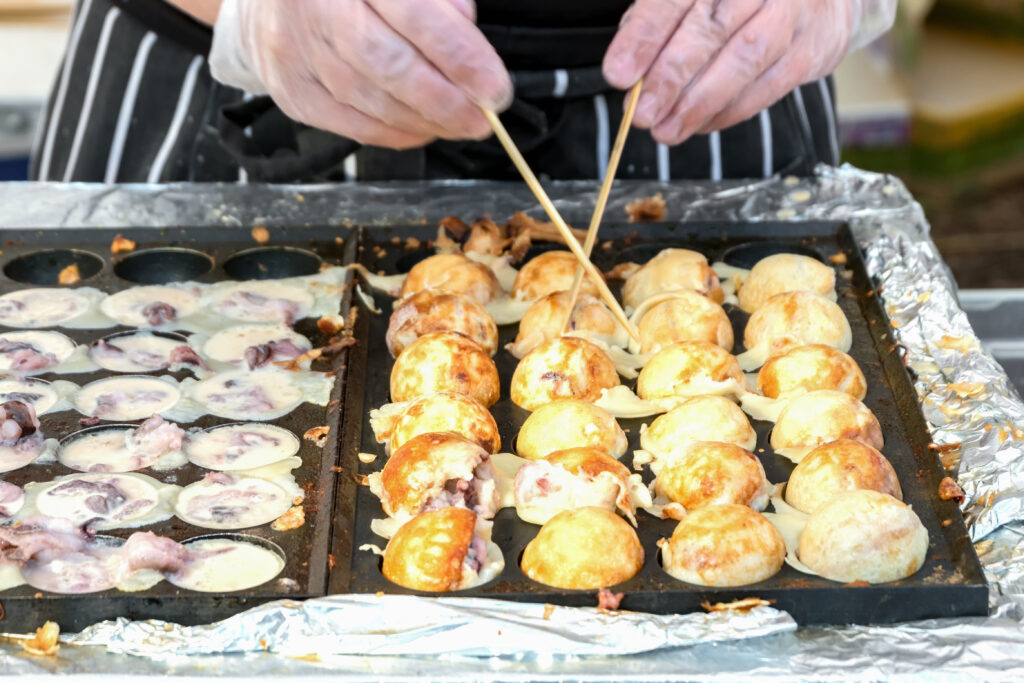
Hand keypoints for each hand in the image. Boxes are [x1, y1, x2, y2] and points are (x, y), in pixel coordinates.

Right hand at [213, 0, 511, 148]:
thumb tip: (468, 36)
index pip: (414, 13)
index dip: (459, 55)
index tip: (494, 86)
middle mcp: (317, 9)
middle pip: (389, 65)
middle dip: (445, 100)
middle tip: (482, 118)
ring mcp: (297, 52)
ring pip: (371, 100)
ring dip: (425, 121)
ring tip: (460, 124)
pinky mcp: (292, 91)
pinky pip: (351, 125)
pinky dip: (395, 133)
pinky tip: (423, 130)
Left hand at [603, 0, 860, 144]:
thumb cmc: (736, 0)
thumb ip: (658, 22)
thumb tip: (628, 71)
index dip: (645, 35)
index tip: (619, 73)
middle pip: (711, 26)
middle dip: (671, 77)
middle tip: (642, 113)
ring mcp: (793, 10)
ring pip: (745, 58)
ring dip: (699, 102)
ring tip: (666, 129)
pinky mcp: (813, 46)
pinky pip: (769, 85)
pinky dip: (729, 111)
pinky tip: (700, 124)